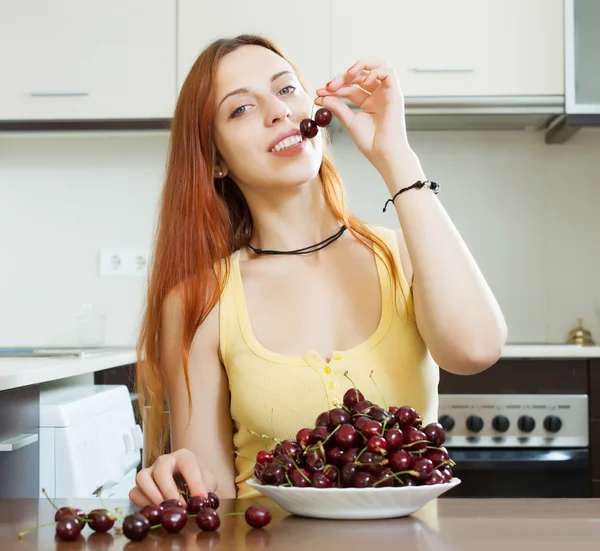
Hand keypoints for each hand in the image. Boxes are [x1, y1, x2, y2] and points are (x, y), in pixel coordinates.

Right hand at [129, 448, 210, 506]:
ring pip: (143, 478)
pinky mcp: (140, 484)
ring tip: (166, 509)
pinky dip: (143, 504)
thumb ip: (208, 487)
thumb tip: (203, 501)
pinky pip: (135, 492)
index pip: (188, 465)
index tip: (201, 499)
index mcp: (183, 456)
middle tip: (180, 507)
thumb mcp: (207, 479)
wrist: (184, 478)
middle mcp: (164, 460)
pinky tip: (156, 511)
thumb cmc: (196, 477)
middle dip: (170, 491)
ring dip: (153, 496)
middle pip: (161, 470)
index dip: (195, 483)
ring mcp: (150, 470)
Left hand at [315, 59, 412, 175]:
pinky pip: (388, 72)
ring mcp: (387, 93)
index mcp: (368, 103)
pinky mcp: (396, 94)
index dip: (335, 88)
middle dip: (343, 77)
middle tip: (330, 85)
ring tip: (347, 75)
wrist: (383, 154)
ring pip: (378, 66)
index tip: (320, 93)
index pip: (350, 88)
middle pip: (361, 75)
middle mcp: (378, 96)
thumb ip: (338, 107)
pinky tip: (362, 83)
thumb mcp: (349, 121)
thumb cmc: (370, 143)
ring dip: (361, 66)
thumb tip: (321, 98)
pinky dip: (374, 72)